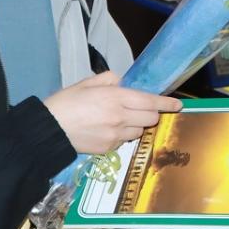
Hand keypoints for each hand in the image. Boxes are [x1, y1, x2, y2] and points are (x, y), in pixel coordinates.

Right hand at [44, 72, 180, 155]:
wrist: (50, 130)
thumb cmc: (66, 102)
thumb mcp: (86, 83)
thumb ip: (109, 80)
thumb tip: (122, 83)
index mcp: (116, 97)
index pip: (149, 101)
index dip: (166, 103)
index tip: (178, 105)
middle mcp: (120, 117)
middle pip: (150, 119)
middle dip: (150, 114)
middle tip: (140, 110)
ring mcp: (116, 135)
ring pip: (139, 132)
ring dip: (136, 126)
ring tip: (119, 120)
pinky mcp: (109, 148)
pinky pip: (124, 141)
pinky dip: (122, 135)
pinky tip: (107, 130)